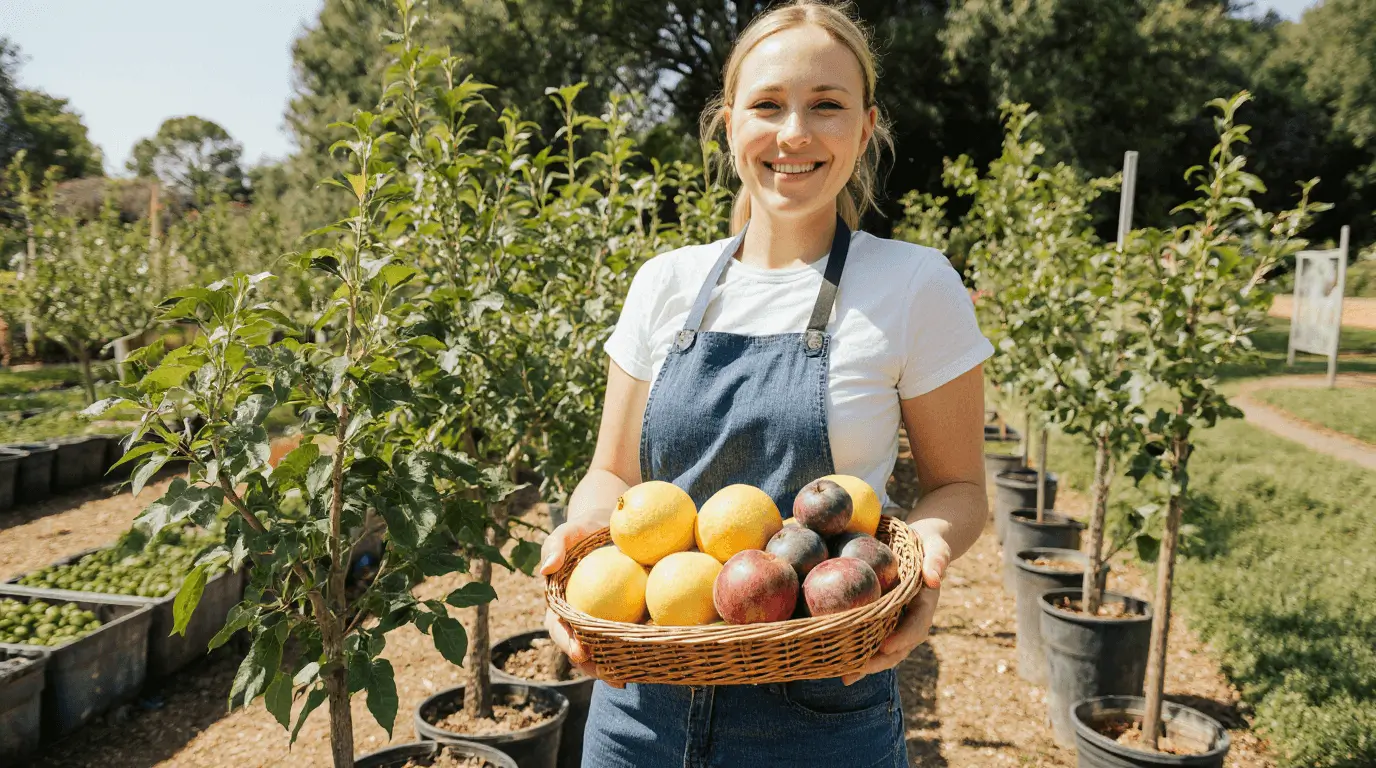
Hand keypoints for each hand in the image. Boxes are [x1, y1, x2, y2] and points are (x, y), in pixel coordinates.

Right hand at [539, 518, 623, 687]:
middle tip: (610, 677)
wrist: (609, 527)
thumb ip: (555, 544)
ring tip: (627, 679)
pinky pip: (627, 633)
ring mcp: (599, 619)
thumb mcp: (568, 531)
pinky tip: (653, 654)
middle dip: (592, 666)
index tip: (580, 652)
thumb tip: (545, 569)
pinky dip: (636, 646)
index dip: (567, 643)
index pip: (558, 628)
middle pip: (580, 648)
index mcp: (559, 604)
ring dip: (613, 667)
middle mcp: (577, 618)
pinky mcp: (622, 616)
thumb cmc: (584, 530)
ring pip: (603, 648)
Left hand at [840, 519, 950, 685]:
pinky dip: (859, 654)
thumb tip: (934, 579)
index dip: (903, 637)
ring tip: (845, 676)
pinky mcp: (884, 622)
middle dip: (880, 660)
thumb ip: (937, 560)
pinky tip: (839, 664)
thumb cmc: (927, 545)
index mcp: (925, 604)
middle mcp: (912, 619)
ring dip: (867, 665)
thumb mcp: (935, 547)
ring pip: (886, 650)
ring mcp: (898, 623)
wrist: (922, 548)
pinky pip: (873, 640)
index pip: (917, 625)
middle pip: (900, 646)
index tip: (887, 645)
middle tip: (859, 669)